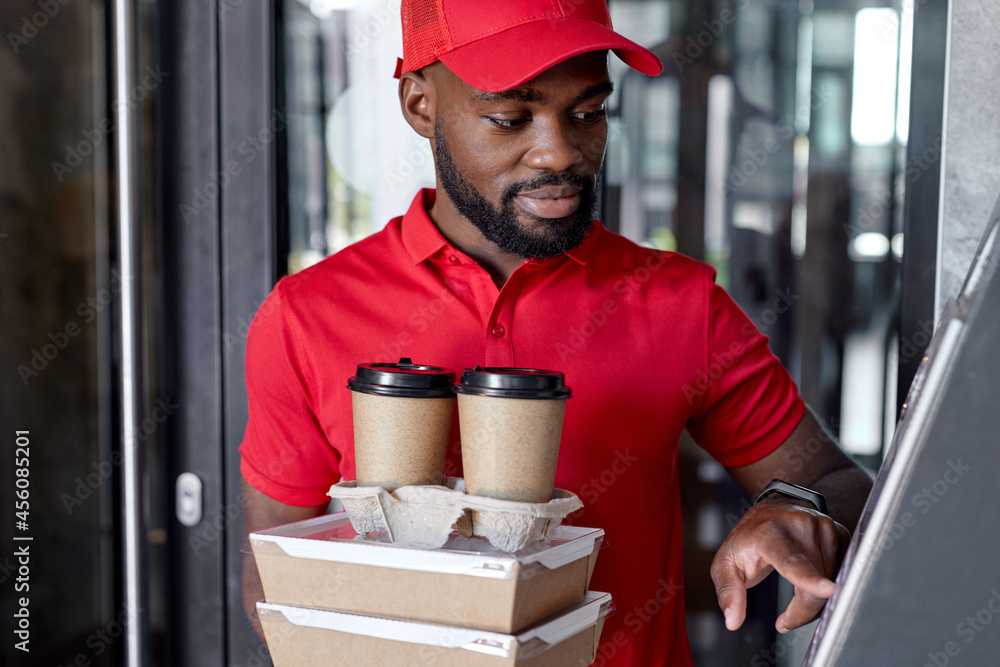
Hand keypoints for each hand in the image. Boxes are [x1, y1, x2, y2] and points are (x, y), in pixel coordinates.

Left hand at [710, 496, 850, 632]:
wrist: (772, 510)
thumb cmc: (749, 538)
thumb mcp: (726, 564)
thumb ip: (729, 592)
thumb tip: (732, 621)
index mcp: (770, 534)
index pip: (792, 561)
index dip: (809, 579)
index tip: (827, 590)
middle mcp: (801, 527)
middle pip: (815, 588)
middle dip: (802, 613)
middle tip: (785, 620)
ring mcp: (824, 528)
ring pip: (833, 585)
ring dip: (816, 602)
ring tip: (797, 598)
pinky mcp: (841, 535)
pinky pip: (843, 575)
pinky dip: (829, 589)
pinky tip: (813, 582)